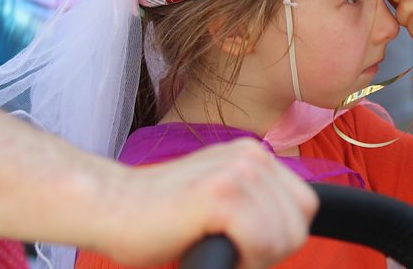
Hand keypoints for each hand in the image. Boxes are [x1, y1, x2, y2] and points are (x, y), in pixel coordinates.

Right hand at [97, 139, 316, 268]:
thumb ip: (256, 203)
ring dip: (252, 259)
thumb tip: (293, 231)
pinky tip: (209, 249)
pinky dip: (242, 261)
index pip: (305, 207)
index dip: (279, 238)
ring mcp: (238, 172)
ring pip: (282, 238)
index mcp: (255, 154)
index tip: (244, 245)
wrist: (108, 209)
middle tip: (228, 251)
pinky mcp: (221, 194)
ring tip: (214, 247)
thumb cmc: (160, 216)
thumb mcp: (223, 198)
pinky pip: (261, 242)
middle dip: (269, 253)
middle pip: (298, 225)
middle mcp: (252, 155)